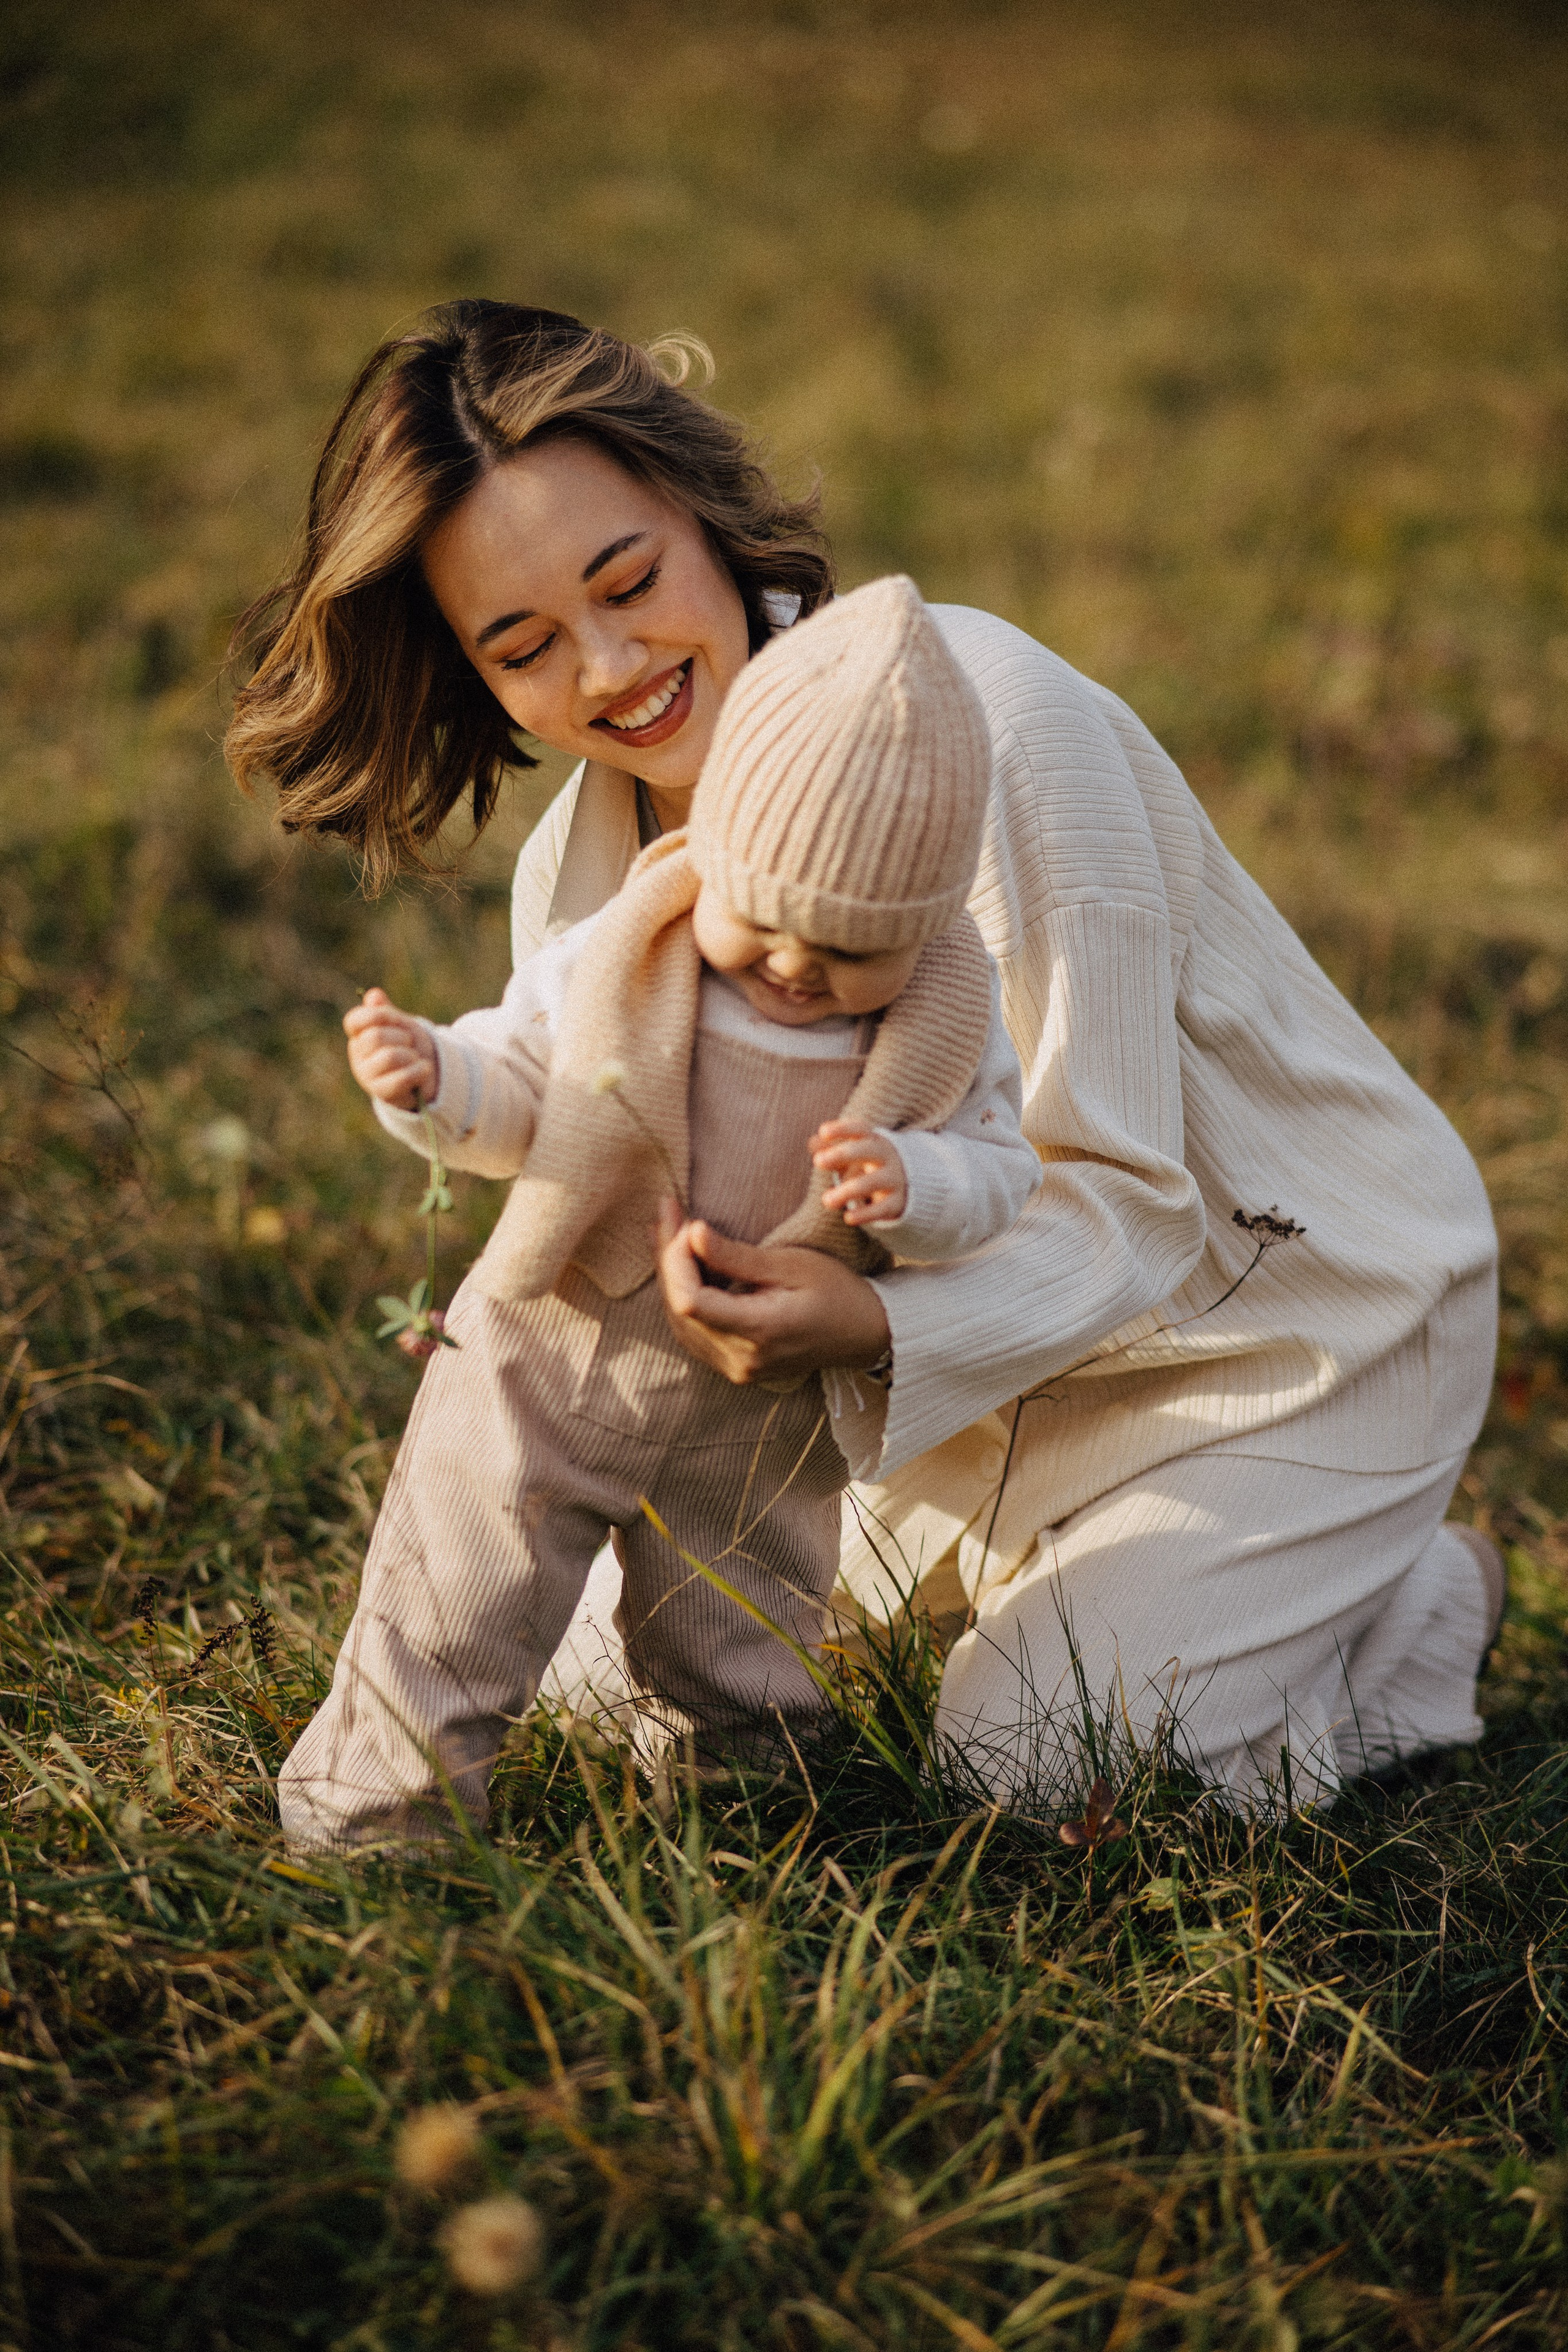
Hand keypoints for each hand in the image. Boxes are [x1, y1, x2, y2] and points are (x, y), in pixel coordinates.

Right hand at [344, 987, 437, 1110]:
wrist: (425, 1074)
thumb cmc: (409, 1045)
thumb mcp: (400, 1024)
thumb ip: (386, 1011)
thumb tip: (373, 995)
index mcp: (359, 1035)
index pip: (354, 1020)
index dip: (378, 1015)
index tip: (396, 1019)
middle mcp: (358, 1055)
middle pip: (376, 1036)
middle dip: (401, 1036)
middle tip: (409, 1043)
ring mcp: (367, 1075)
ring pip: (390, 1057)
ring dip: (411, 1055)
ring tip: (414, 1059)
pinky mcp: (382, 1092)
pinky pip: (402, 1077)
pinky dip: (420, 1070)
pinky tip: (424, 1069)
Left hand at [654, 1199, 890, 1386]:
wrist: (864, 1333)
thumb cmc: (836, 1292)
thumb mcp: (791, 1264)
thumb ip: (738, 1256)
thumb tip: (692, 1232)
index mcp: (759, 1332)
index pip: (690, 1301)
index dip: (676, 1259)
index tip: (684, 1219)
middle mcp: (742, 1358)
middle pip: (679, 1310)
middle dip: (668, 1258)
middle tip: (668, 1211)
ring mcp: (737, 1368)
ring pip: (680, 1323)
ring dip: (671, 1276)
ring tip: (665, 1230)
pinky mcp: (736, 1366)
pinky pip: (694, 1332)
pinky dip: (683, 1296)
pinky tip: (680, 1264)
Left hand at [811, 1118, 907, 1225]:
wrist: (908, 1184)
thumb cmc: (870, 1164)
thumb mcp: (854, 1154)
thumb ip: (833, 1149)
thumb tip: (813, 1142)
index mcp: (874, 1141)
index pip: (860, 1129)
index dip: (842, 1129)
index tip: (823, 1132)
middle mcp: (886, 1156)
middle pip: (867, 1150)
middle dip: (842, 1154)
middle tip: (817, 1161)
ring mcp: (893, 1179)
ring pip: (871, 1182)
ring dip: (847, 1191)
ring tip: (827, 1201)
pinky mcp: (896, 1202)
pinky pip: (882, 1208)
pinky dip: (865, 1214)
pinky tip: (848, 1218)